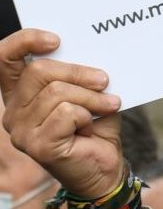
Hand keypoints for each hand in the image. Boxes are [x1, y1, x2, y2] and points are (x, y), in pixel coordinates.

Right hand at [0, 29, 126, 202]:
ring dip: (91, 97)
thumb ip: (76, 74)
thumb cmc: (95, 127)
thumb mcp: (86, 92)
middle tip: (104, 81)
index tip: (55, 39)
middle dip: (78, 72)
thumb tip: (85, 50)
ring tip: (107, 106)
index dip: (24, 41)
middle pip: (39, 71)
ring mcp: (21, 131)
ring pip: (57, 92)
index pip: (4, 59)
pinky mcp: (37, 146)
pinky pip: (67, 113)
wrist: (105, 168)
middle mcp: (13, 112)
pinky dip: (88, 115)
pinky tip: (92, 127)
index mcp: (20, 95)